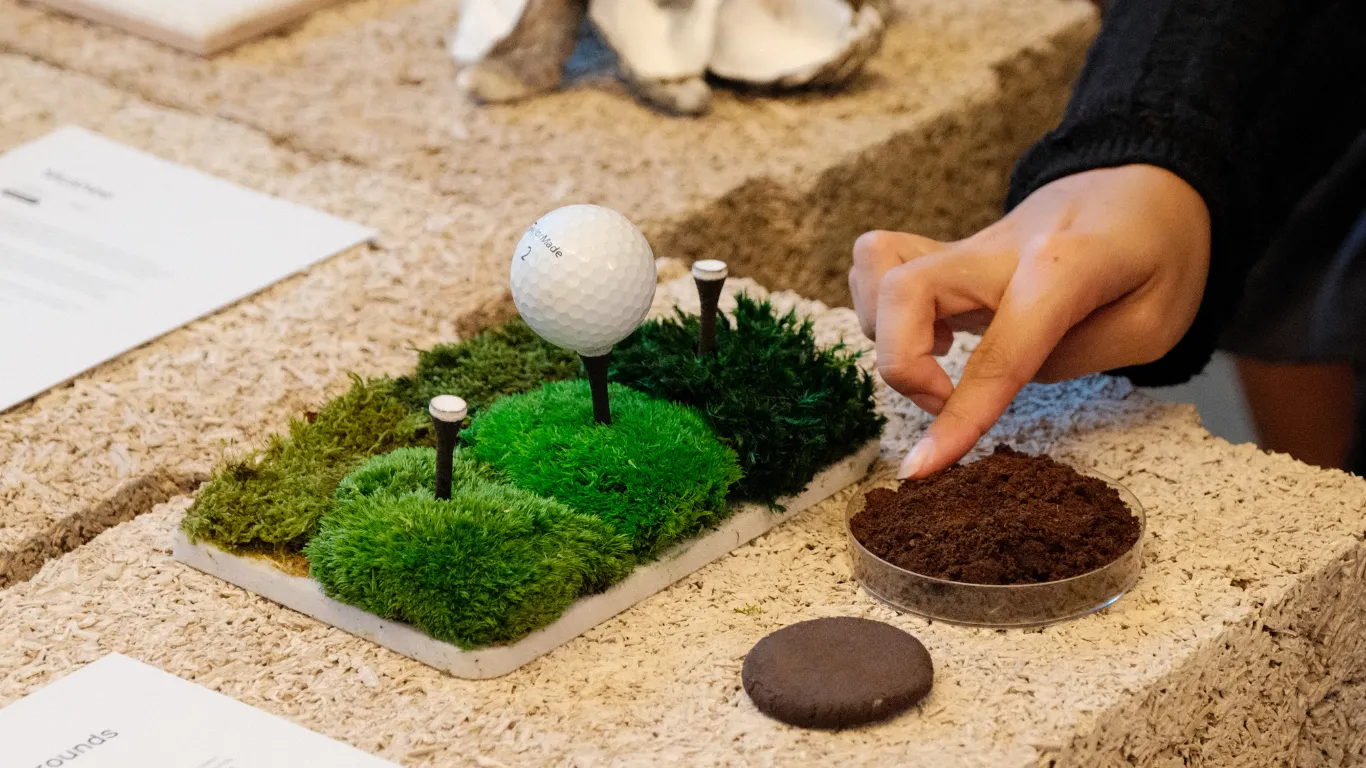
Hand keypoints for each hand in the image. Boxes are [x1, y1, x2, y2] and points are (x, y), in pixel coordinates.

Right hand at [849, 164, 1210, 477]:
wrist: (1146, 180)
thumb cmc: (1159, 253)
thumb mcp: (1156, 322)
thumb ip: (1078, 357)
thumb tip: (1005, 379)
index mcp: (1063, 265)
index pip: (1000, 349)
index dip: (959, 415)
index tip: (921, 469)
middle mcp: (998, 249)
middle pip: (903, 292)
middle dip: (904, 366)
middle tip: (947, 401)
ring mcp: (965, 247)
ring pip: (875, 268)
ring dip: (885, 332)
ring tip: (938, 364)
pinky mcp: (946, 254)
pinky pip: (879, 260)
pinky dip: (878, 304)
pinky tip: (926, 331)